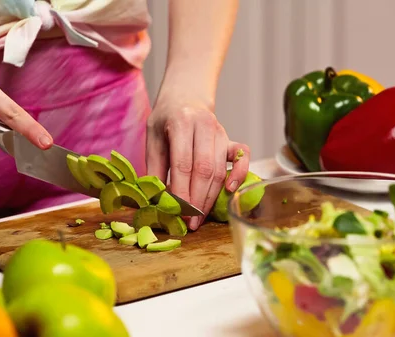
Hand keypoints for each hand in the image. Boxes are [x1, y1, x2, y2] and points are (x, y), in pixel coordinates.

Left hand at [146, 98, 249, 229]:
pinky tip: (230, 191)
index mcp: (181, 122)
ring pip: (219, 169)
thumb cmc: (166, 120)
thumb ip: (155, 167)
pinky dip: (239, 174)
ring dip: (210, 197)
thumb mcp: (152, 138)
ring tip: (199, 218)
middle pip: (204, 169)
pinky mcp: (230, 139)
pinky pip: (242, 157)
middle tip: (190, 223)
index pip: (183, 163)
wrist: (185, 97)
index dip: (182, 191)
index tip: (178, 213)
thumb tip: (157, 200)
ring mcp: (221, 132)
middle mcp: (204, 125)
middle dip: (197, 200)